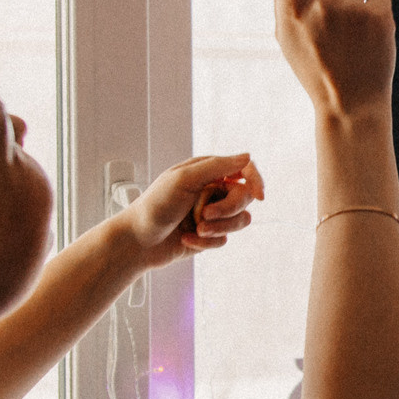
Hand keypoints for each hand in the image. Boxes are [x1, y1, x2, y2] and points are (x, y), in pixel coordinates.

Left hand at [121, 153, 265, 264]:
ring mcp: (213, 214)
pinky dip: (205, 242)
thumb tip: (248, 156)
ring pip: (240, 221)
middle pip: (245, 198)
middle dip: (227, 210)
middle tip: (205, 215)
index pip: (243, 169)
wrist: (138, 242)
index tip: (260, 196)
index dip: (256, 180)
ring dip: (218, 228)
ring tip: (196, 229)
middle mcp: (213, 190)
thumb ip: (217, 166)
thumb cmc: (154, 206)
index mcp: (207, 171)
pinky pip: (224, 240)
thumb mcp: (184, 179)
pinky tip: (186, 239)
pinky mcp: (210, 235)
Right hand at [273, 0, 394, 118]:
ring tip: (353, 39)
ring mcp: (351, 8)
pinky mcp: (381, 14)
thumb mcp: (287, 41)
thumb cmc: (315, 71)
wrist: (350, 107)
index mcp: (291, 7)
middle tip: (334, 27)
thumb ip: (285, 5)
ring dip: (356, 4)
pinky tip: (372, 36)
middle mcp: (318, 2)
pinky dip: (378, 10)